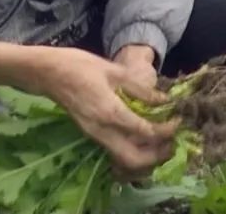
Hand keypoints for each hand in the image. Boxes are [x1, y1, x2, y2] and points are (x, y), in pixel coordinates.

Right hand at [38, 48, 175, 179]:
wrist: (47, 73)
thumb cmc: (79, 65)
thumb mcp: (114, 70)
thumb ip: (140, 89)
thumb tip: (165, 100)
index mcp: (110, 112)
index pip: (145, 132)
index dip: (166, 129)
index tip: (178, 119)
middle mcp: (102, 130)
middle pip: (134, 160)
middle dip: (157, 154)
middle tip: (171, 139)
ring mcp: (94, 135)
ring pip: (124, 160)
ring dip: (145, 156)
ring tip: (160, 140)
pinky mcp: (91, 134)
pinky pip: (115, 152)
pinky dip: (132, 151)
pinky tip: (141, 137)